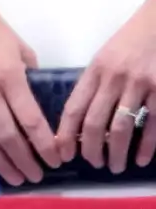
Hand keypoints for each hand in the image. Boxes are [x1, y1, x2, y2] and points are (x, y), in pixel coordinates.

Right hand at [0, 0, 60, 184]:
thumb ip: (31, 75)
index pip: (30, 119)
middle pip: (10, 135)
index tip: (57, 158)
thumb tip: (39, 99)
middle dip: (27, 159)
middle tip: (41, 176)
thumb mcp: (22, 49)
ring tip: (20, 179)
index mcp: (10, 76)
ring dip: (6, 162)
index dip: (44, 143)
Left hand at [55, 0, 155, 172]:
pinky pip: (152, 125)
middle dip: (90, 148)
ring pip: (121, 127)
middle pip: (94, 122)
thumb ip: (95, 83)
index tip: (61, 152)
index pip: (73, 107)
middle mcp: (113, 78)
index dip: (65, 133)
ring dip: (115, 151)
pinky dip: (146, 146)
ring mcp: (139, 85)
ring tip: (114, 166)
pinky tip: (141, 159)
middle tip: (92, 164)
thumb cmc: (132, 42)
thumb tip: (82, 118)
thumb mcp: (106, 58)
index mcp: (95, 70)